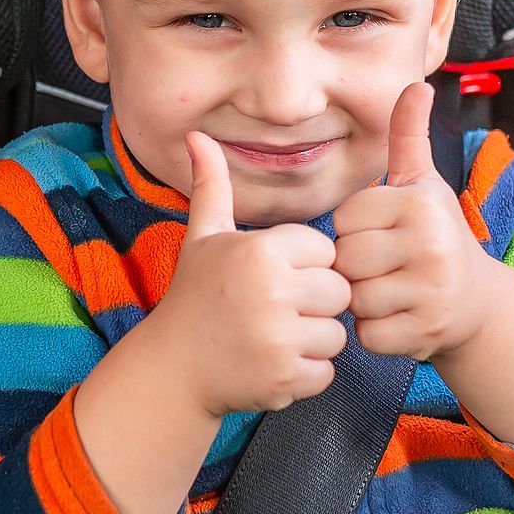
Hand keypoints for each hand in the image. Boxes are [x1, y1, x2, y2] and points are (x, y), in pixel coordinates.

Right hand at [154, 130, 348, 414]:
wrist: (173, 369)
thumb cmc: (194, 297)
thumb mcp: (203, 238)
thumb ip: (212, 186)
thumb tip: (197, 135)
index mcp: (260, 251)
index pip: (326, 251)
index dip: (305, 267)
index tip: (274, 279)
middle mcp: (272, 292)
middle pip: (339, 293)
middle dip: (315, 305)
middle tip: (277, 312)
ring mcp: (279, 338)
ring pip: (336, 334)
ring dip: (312, 341)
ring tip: (274, 337)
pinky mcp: (285, 378)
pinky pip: (328, 372)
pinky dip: (307, 374)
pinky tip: (274, 363)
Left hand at [333, 82, 500, 360]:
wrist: (476, 301)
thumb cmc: (435, 235)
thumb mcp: (423, 183)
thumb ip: (409, 135)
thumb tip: (415, 82)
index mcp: (421, 203)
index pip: (346, 219)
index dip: (358, 230)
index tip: (387, 234)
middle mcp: (431, 244)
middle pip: (346, 259)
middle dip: (358, 268)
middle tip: (389, 267)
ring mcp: (431, 291)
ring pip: (354, 299)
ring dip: (366, 301)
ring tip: (395, 290)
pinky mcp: (426, 332)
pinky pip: (367, 335)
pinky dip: (377, 332)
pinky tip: (401, 317)